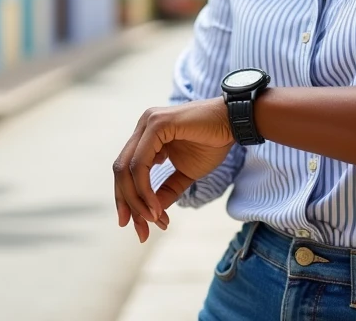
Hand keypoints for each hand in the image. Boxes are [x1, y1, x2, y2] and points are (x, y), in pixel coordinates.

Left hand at [113, 97, 233, 241]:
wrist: (234, 123)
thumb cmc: (213, 143)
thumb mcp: (186, 173)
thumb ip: (166, 190)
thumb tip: (150, 215)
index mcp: (146, 136)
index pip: (126, 171)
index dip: (128, 200)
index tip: (139, 227)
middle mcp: (142, 127)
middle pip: (121, 171)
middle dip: (128, 204)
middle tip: (141, 232)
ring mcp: (148, 123)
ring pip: (127, 169)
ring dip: (137, 200)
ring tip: (152, 220)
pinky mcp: (157, 125)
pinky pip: (140, 164)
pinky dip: (144, 189)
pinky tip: (155, 207)